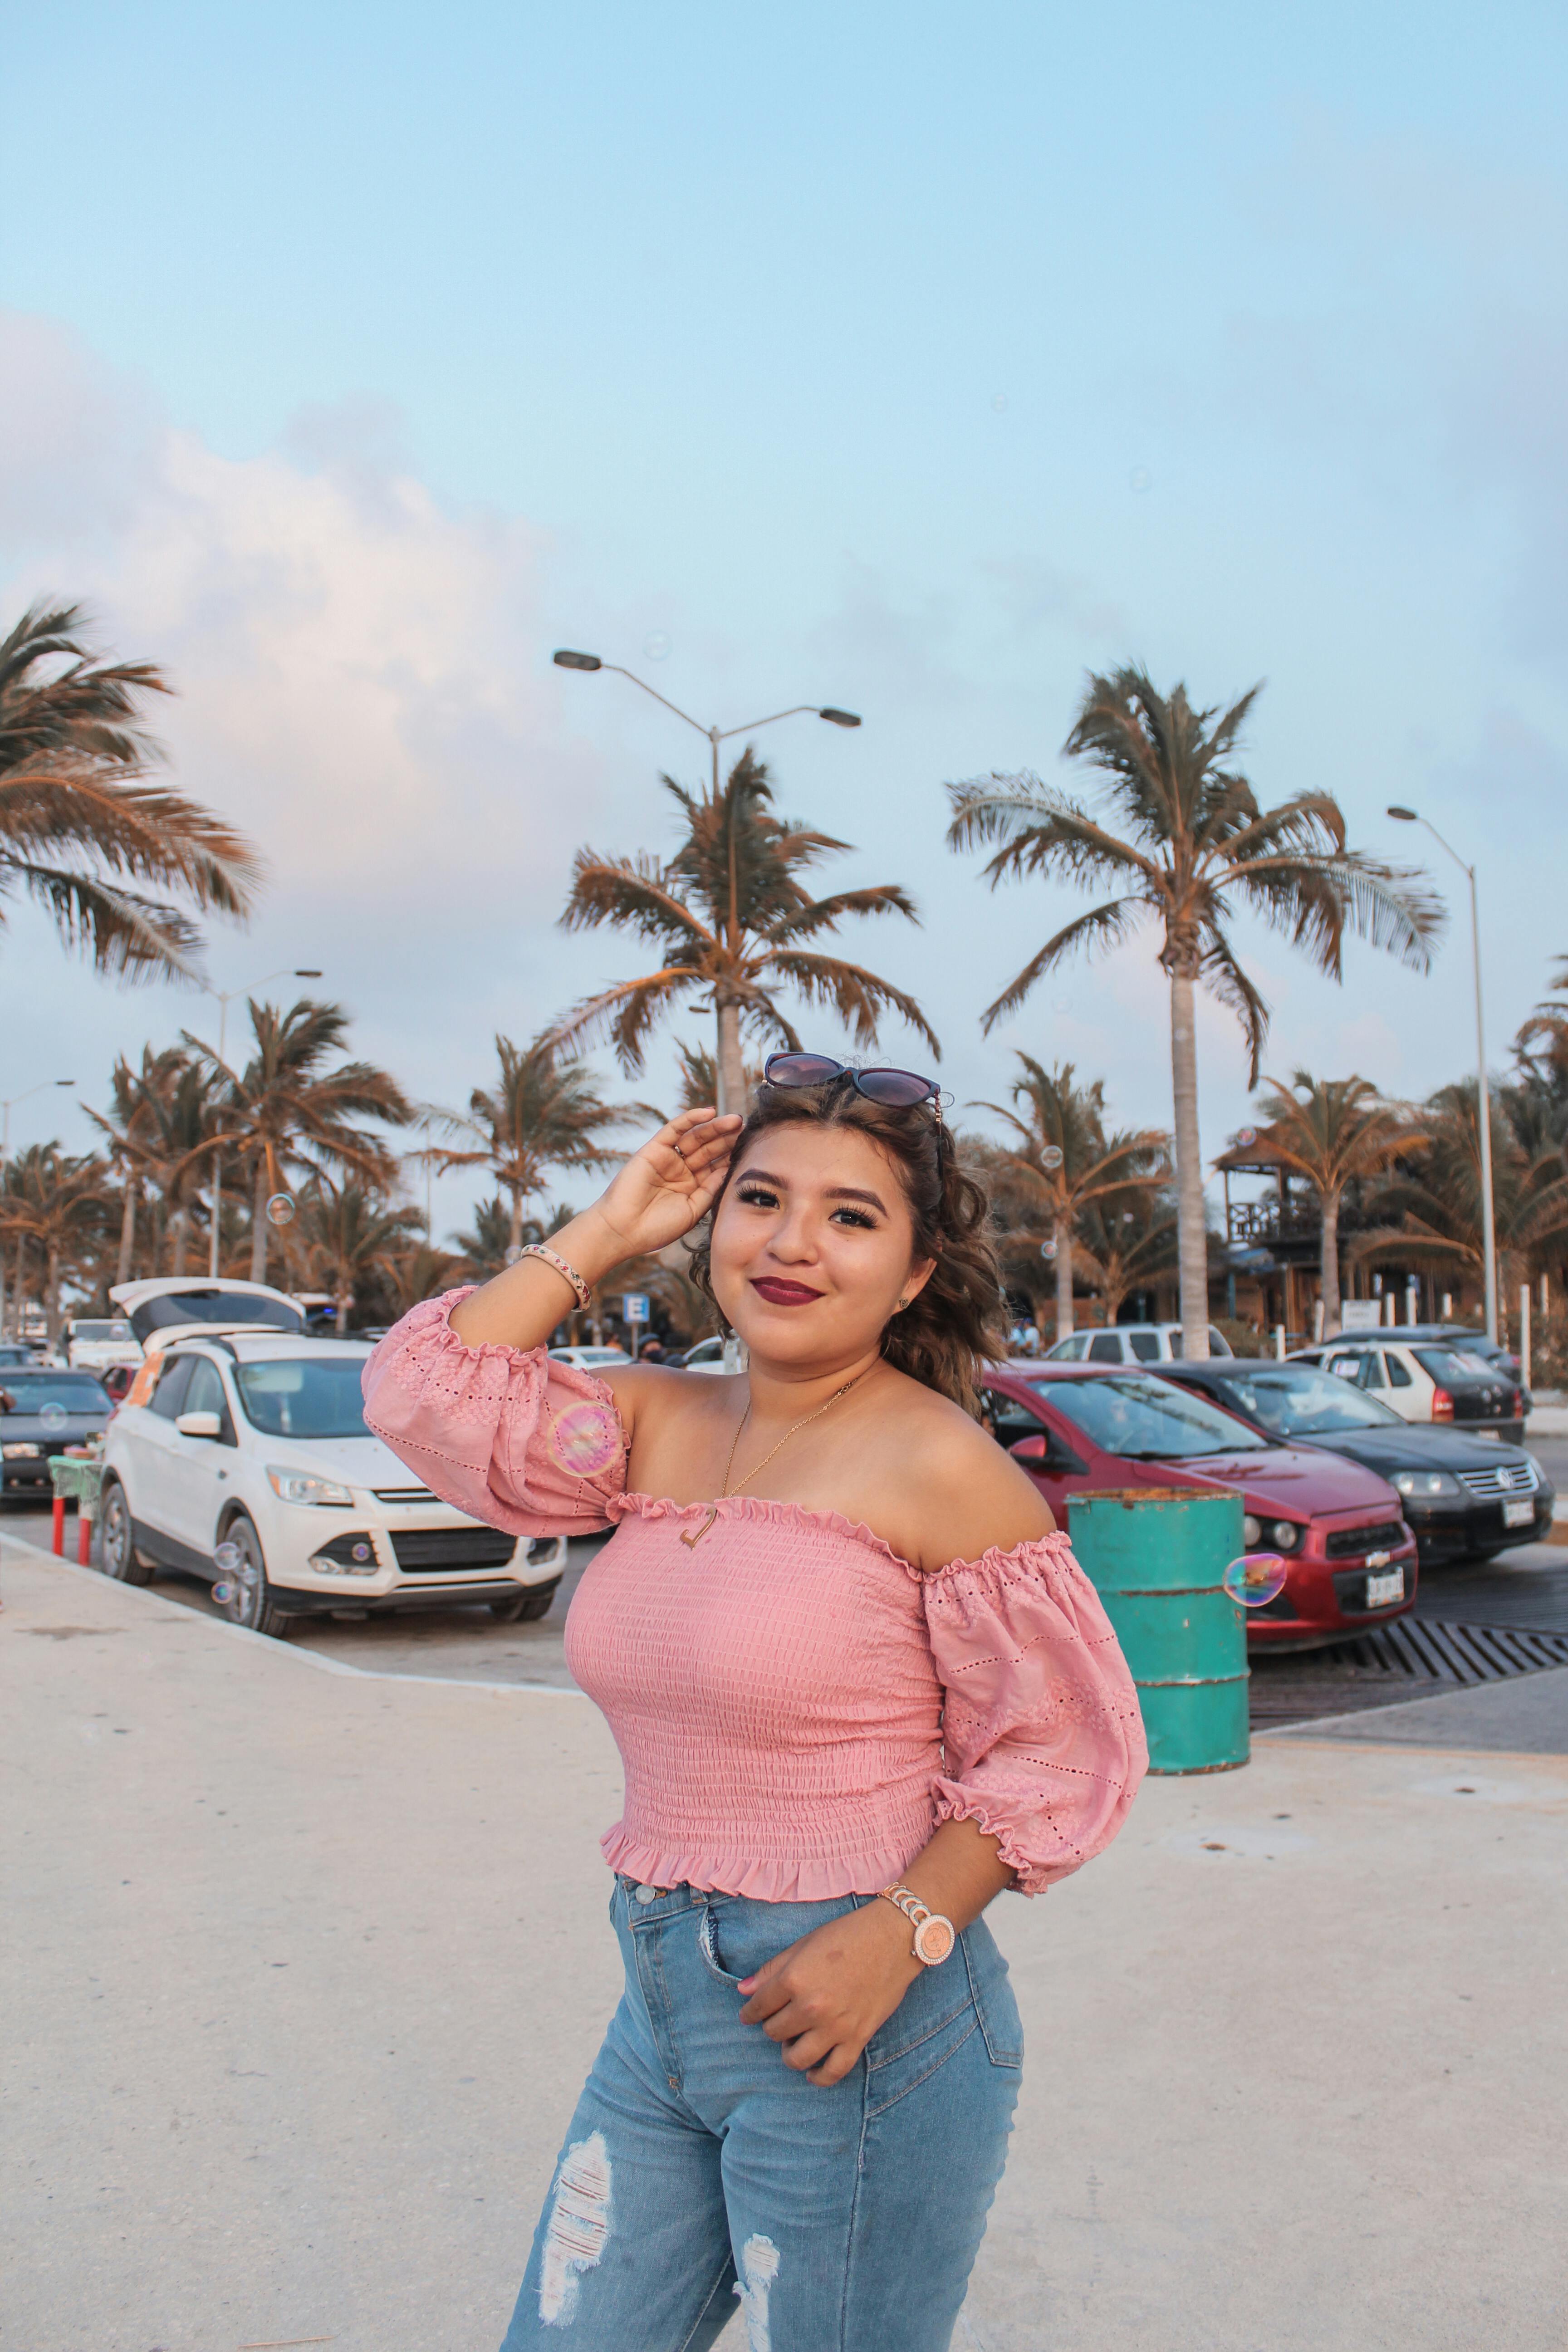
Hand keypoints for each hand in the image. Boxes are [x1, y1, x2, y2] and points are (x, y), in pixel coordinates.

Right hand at [584, 1106, 741, 1261]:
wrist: (624, 1230)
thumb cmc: (657, 1227)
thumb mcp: (693, 1210)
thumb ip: (710, 1188)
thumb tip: (729, 1167)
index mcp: (692, 1187)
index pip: (716, 1166)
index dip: (732, 1156)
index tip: (751, 1147)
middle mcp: (681, 1171)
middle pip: (709, 1149)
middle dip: (727, 1138)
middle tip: (746, 1127)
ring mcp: (668, 1159)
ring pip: (695, 1137)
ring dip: (715, 1127)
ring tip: (735, 1120)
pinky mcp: (653, 1149)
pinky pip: (674, 1129)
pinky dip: (690, 1118)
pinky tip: (710, 1112)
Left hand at [737, 1899, 921, 2086]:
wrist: (893, 1939)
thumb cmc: (847, 1935)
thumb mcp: (803, 1944)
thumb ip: (771, 1969)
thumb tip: (743, 1990)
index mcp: (794, 1979)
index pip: (758, 2007)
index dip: (750, 2011)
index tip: (749, 2014)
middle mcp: (811, 2007)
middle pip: (774, 2032)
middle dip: (772, 2026)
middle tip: (779, 2018)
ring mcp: (835, 2027)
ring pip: (796, 2058)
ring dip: (789, 2053)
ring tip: (792, 2042)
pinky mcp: (857, 2038)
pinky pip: (833, 2072)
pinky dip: (819, 2077)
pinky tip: (812, 2072)